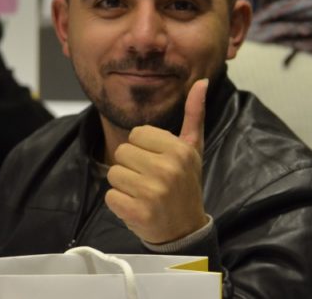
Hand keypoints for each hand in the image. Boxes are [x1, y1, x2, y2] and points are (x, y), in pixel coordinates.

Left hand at [104, 79, 209, 243]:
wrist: (186, 230)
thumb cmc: (186, 184)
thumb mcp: (193, 149)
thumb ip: (194, 114)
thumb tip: (201, 82)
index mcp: (179, 150)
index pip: (137, 134)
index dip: (142, 148)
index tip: (157, 162)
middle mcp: (167, 169)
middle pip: (122, 152)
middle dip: (131, 166)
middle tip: (150, 180)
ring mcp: (152, 192)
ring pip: (113, 173)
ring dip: (123, 186)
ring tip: (143, 194)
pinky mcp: (138, 213)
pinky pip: (110, 197)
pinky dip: (119, 204)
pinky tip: (137, 208)